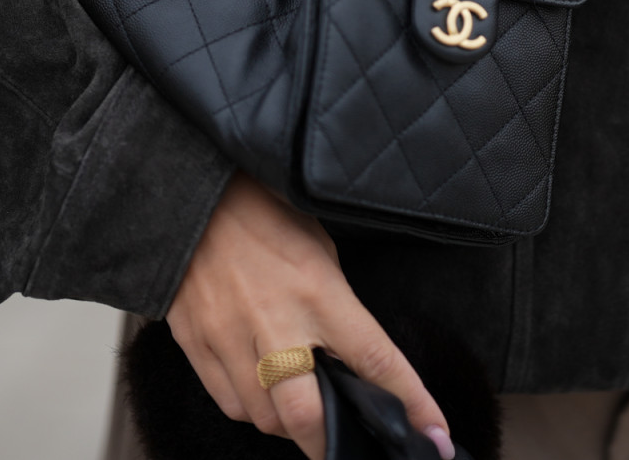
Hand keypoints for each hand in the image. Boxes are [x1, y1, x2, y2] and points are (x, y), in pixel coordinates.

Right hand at [166, 173, 454, 459]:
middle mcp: (274, 321)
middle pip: (306, 415)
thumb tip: (350, 357)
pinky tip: (264, 396)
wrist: (196, 193)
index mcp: (318, 292)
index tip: (434, 437)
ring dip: (290, 426)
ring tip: (303, 413)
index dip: (411, 403)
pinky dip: (252, 409)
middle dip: (330, 444)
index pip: (374, 359)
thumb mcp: (320, 250)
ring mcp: (229, 336)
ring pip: (264, 417)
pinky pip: (228, 401)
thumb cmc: (266, 213)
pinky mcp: (195, 344)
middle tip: (346, 449)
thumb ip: (336, 307)